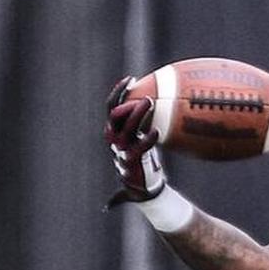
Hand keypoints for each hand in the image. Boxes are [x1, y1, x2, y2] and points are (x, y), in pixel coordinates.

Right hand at [104, 76, 165, 205]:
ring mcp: (121, 150)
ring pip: (126, 128)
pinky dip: (146, 139)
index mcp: (114, 132)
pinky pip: (138, 147)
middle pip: (116, 115)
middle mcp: (114, 139)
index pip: (112, 108)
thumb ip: (143, 127)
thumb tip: (156, 110)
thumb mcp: (139, 143)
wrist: (142, 190)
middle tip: (144, 93)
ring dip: (137, 114)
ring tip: (150, 102)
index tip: (130, 79)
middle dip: (126, 101)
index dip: (118, 93)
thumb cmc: (142, 163)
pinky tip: (156, 131)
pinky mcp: (130, 162)